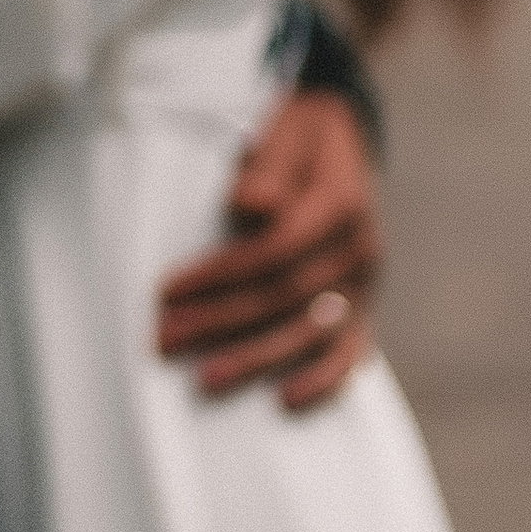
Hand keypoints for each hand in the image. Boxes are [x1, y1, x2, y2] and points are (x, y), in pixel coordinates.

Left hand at [153, 85, 381, 411]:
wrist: (341, 133)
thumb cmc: (297, 134)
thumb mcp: (281, 131)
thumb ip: (266, 167)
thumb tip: (246, 204)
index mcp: (339, 203)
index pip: (273, 251)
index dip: (219, 276)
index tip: (167, 291)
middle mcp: (358, 247)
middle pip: (285, 297)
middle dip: (221, 322)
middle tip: (166, 340)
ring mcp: (364, 280)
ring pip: (310, 330)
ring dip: (255, 357)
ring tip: (205, 378)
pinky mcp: (363, 301)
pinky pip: (351, 348)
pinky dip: (325, 378)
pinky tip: (288, 400)